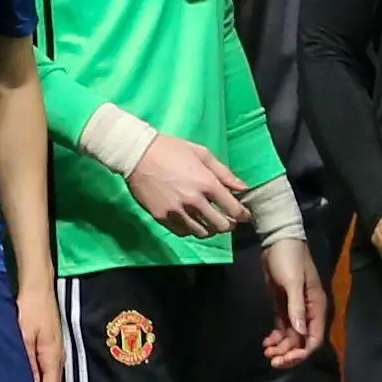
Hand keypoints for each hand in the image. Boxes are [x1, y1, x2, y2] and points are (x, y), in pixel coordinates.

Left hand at [17, 278, 64, 381]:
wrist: (38, 287)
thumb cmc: (30, 309)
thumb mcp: (24, 336)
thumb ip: (28, 361)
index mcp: (53, 357)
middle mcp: (58, 357)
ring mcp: (56, 351)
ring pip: (49, 379)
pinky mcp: (50, 345)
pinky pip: (46, 369)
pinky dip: (38, 379)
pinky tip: (27, 381)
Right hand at [124, 131, 249, 234]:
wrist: (137, 154)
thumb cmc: (170, 149)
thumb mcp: (201, 154)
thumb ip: (224, 173)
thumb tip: (242, 188)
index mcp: (206, 183)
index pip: (233, 209)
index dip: (243, 215)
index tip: (244, 216)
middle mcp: (194, 201)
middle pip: (221, 226)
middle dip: (229, 225)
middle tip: (229, 221)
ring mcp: (177, 211)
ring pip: (202, 232)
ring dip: (211, 230)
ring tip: (210, 223)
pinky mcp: (162, 217)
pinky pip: (183, 232)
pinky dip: (192, 230)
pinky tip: (192, 223)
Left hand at [261, 234, 326, 365]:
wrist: (277, 240)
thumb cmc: (289, 259)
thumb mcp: (293, 282)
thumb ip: (296, 308)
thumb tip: (300, 334)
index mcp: (316, 306)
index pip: (314, 337)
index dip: (302, 352)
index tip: (286, 359)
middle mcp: (308, 311)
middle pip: (302, 341)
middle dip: (289, 353)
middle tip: (272, 360)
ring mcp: (295, 309)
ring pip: (291, 337)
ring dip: (280, 347)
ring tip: (266, 352)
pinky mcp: (283, 305)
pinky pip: (282, 328)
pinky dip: (275, 337)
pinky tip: (266, 343)